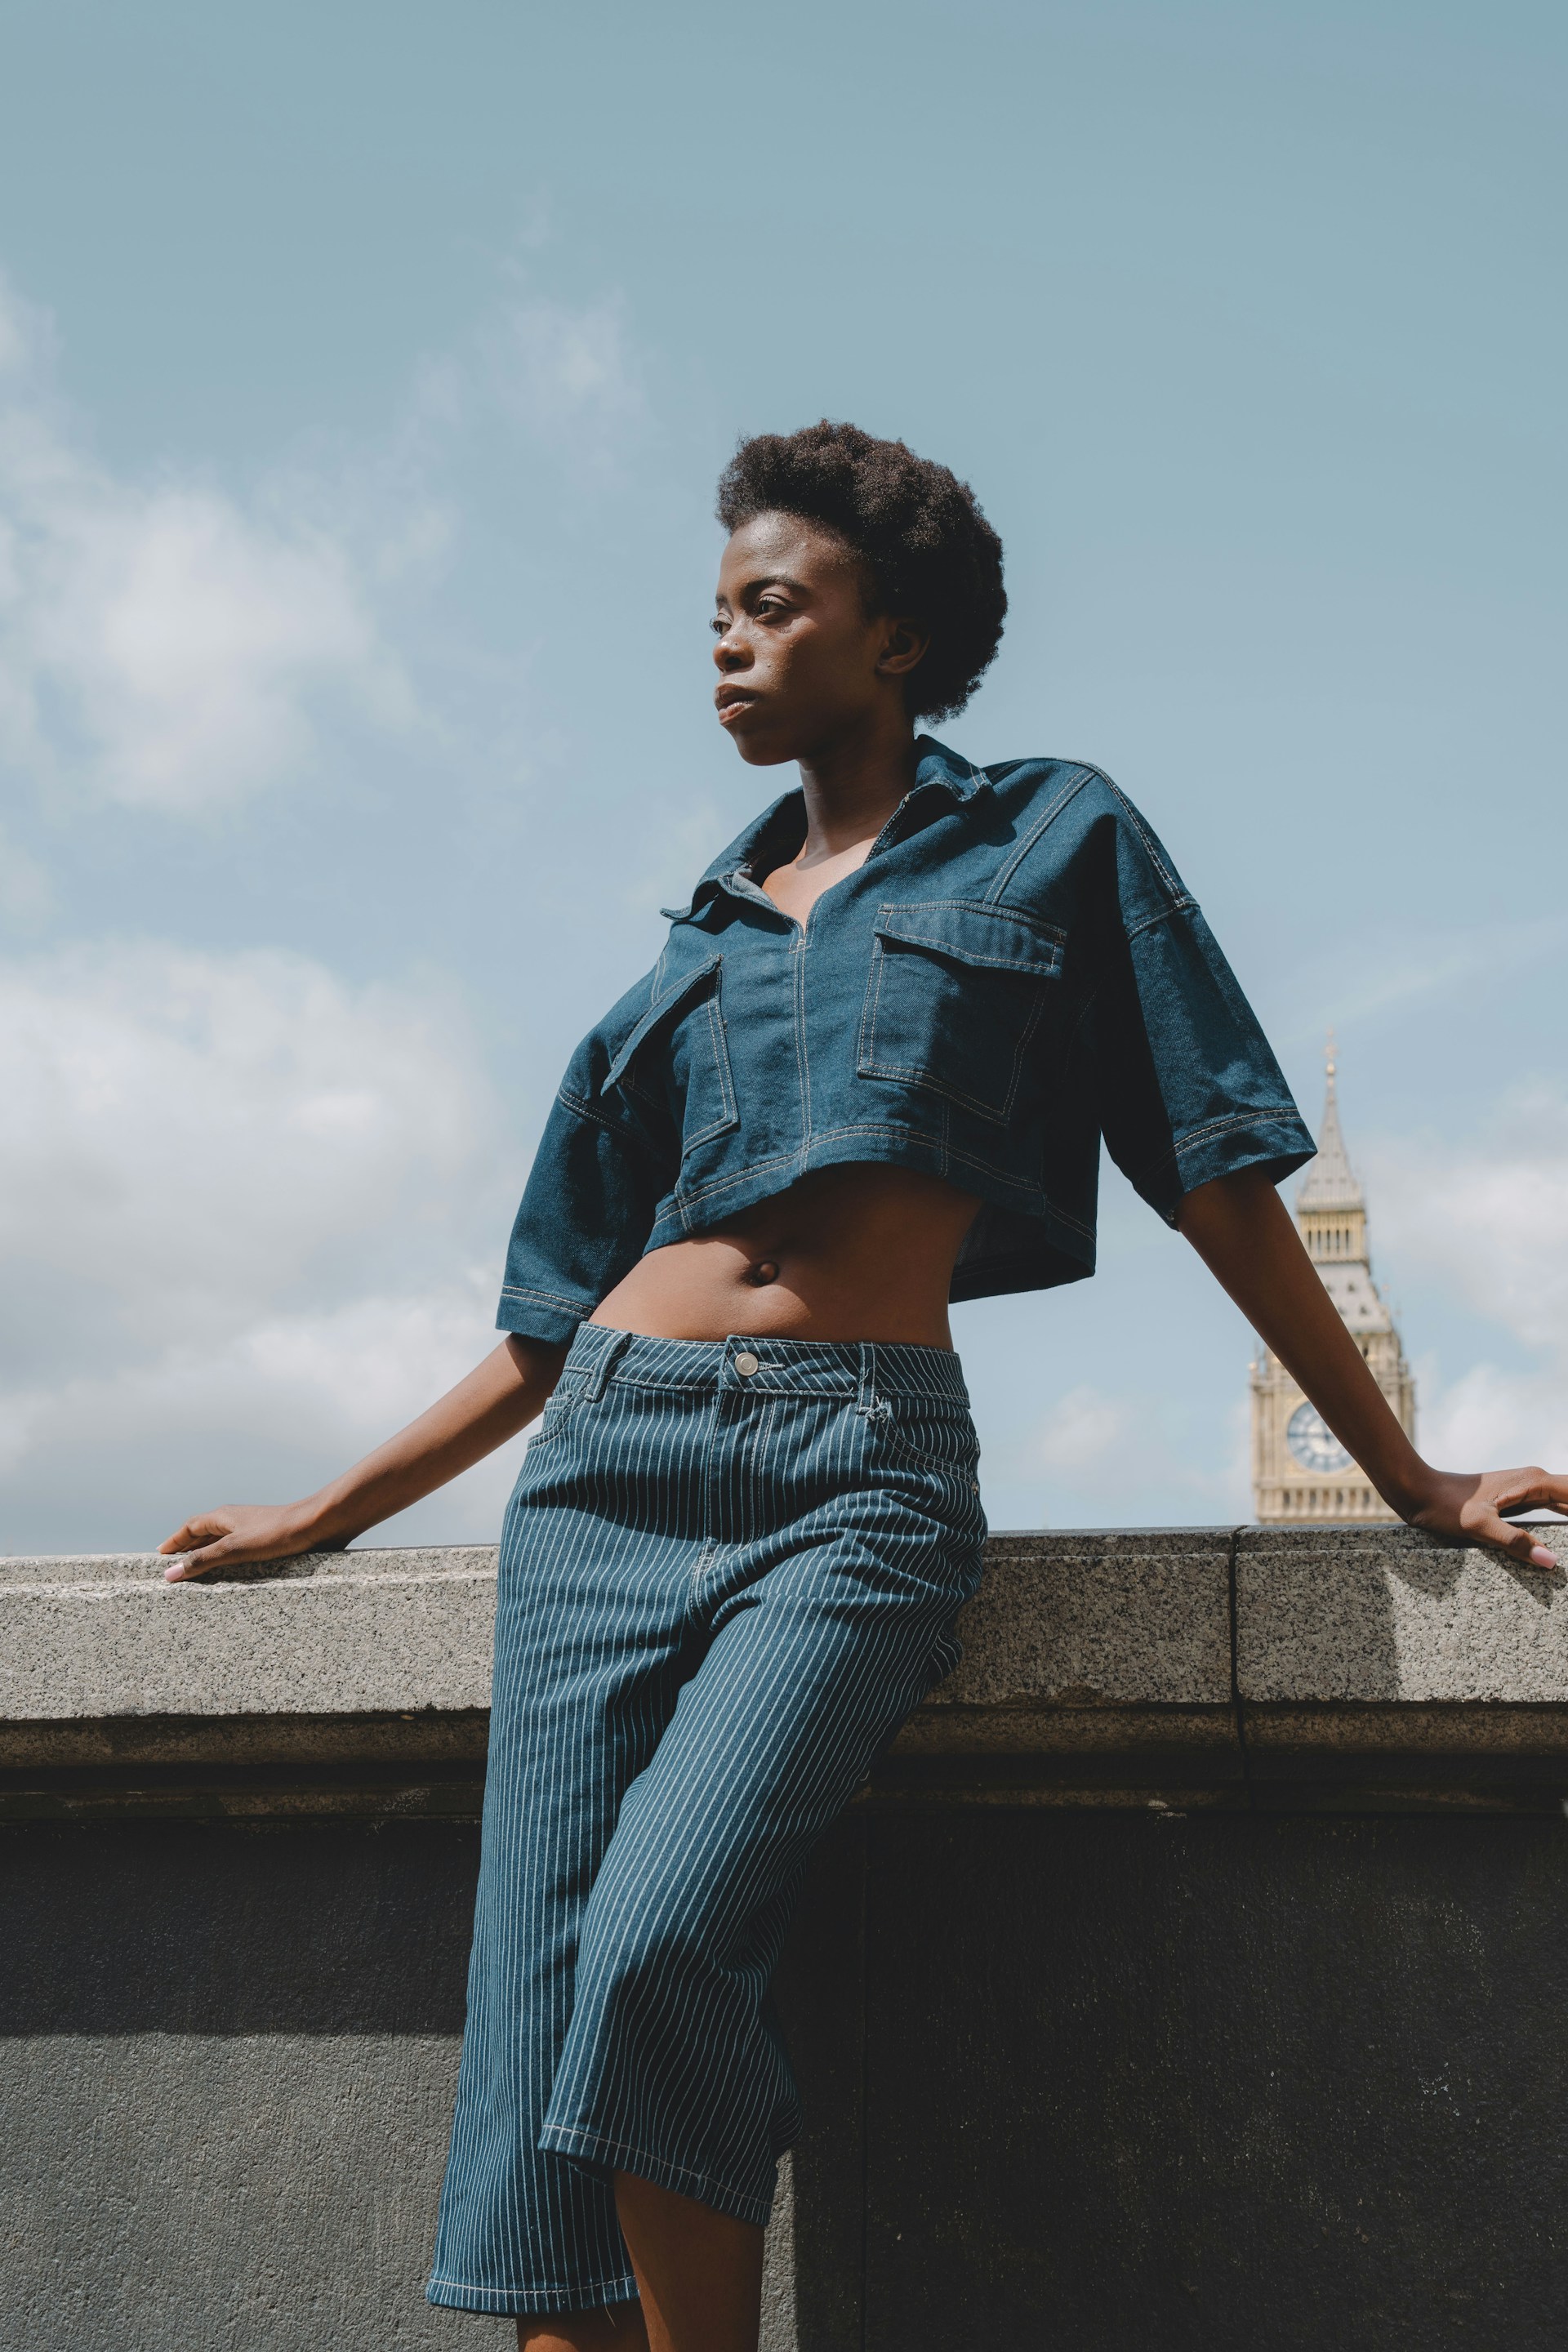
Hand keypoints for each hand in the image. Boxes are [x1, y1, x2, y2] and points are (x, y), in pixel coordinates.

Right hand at [159, 1501, 340, 1581]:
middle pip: (204, 1534)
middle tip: (174, 1566)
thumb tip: (170, 1574)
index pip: (190, 1527)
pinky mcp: (267, 1541)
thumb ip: (202, 1561)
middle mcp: (236, 1520)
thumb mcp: (234, 1549)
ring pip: (222, 1542)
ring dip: (208, 1555)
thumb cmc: (277, 1532)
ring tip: (197, 1573)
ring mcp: (252, 1530)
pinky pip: (239, 1550)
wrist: (318, 1525)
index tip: (160, 1554)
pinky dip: (228, 1560)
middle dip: (188, 1548)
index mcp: (223, 1517)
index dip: (175, 1541)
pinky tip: (231, 1573)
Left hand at [1403, 1466, 1567, 1569]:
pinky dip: (1566, 1519)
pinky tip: (1565, 1537)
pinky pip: (1553, 1508)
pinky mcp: (1517, 1499)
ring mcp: (1527, 1489)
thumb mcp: (1478, 1527)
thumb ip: (1515, 1543)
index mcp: (1534, 1482)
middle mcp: (1535, 1481)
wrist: (1418, 1490)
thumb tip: (1553, 1562)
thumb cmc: (1445, 1506)